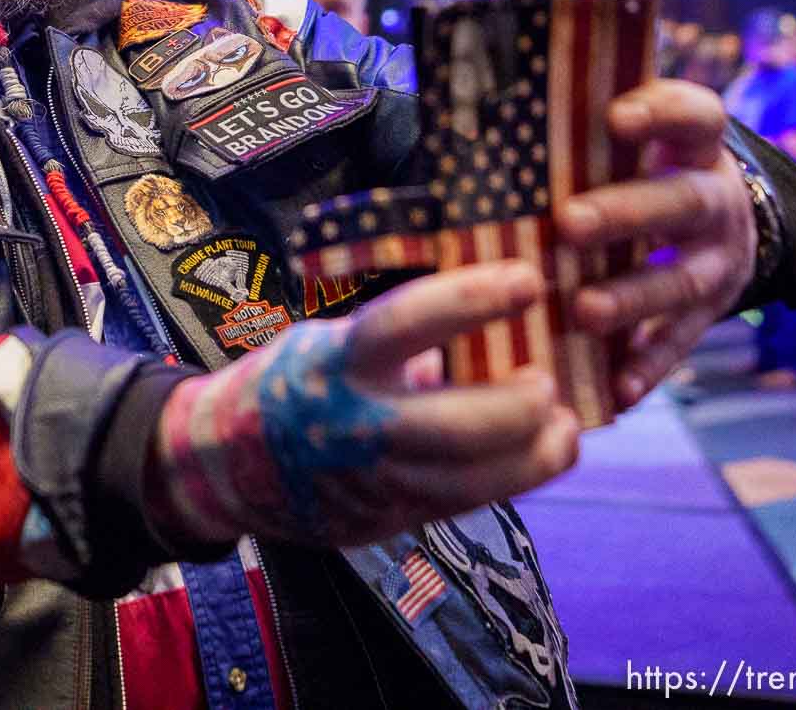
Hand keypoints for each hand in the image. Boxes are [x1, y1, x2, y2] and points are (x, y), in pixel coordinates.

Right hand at [151, 261, 579, 547]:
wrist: (230, 464)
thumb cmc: (293, 384)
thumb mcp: (329, 342)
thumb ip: (397, 341)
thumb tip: (486, 311)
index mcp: (335, 362)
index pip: (406, 323)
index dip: (471, 299)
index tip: (528, 279)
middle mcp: (354, 424)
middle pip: (456, 426)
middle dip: (516, 406)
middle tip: (548, 379)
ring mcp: (376, 479)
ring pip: (472, 478)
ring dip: (533, 452)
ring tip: (565, 422)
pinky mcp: (393, 516)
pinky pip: (467, 500)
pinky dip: (516, 476)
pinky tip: (545, 451)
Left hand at [560, 78, 756, 408]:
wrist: (721, 223)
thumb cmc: (638, 169)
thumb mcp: (624, 143)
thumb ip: (575, 130)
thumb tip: (469, 113)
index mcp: (694, 145)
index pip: (696, 114)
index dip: (661, 112)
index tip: (616, 116)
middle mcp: (716, 199)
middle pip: (682, 201)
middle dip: (628, 212)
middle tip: (569, 222)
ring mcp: (720, 259)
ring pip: (683, 278)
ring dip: (634, 295)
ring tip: (586, 310)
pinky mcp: (711, 313)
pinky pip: (681, 344)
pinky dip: (648, 366)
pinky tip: (615, 389)